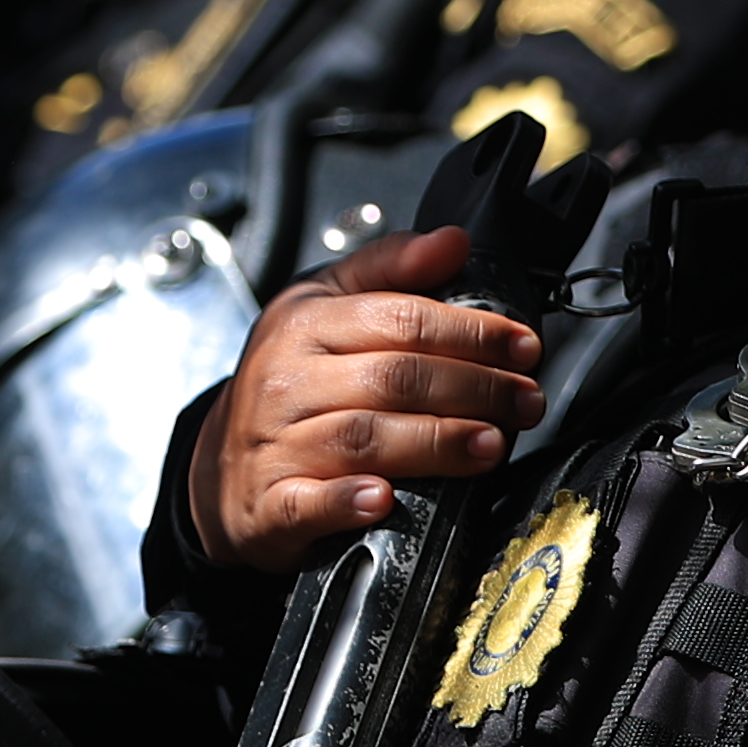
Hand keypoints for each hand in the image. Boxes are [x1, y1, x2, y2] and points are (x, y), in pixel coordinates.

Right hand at [191, 227, 537, 570]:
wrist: (223, 465)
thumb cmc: (289, 383)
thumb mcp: (325, 306)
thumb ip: (390, 269)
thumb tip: (452, 241)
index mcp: (307, 324)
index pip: (401, 319)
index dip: (472, 333)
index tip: (522, 347)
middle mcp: (287, 381)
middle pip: (393, 378)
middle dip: (474, 388)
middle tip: (524, 401)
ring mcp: (275, 444)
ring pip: (362, 437)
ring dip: (436, 443)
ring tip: (490, 445)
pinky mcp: (271, 505)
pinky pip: (310, 502)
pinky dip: (349, 501)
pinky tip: (386, 499)